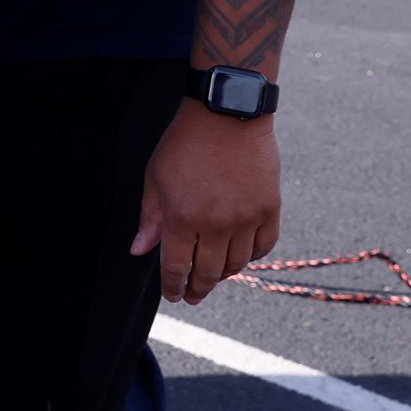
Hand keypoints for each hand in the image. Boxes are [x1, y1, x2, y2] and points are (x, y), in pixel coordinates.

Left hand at [132, 100, 279, 304]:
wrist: (226, 114)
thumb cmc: (184, 143)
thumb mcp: (155, 177)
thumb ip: (150, 218)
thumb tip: (139, 250)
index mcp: (182, 218)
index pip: (176, 266)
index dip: (173, 286)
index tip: (173, 295)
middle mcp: (216, 224)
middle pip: (209, 272)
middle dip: (198, 289)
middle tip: (193, 296)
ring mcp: (247, 218)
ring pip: (238, 263)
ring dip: (224, 274)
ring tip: (215, 275)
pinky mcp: (270, 209)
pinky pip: (264, 246)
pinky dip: (253, 256)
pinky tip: (242, 256)